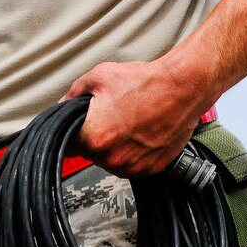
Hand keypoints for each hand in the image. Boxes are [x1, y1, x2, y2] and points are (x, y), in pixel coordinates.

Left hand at [62, 59, 212, 177]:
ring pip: (110, 161)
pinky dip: (131, 153)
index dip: (72, 134)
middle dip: (94, 138)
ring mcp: (132, 166)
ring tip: (128, 124)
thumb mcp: (99, 77)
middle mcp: (112, 158)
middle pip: (89, 154)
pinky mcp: (150, 169)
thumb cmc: (145, 82)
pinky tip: (139, 133)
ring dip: (113, 148)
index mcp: (94, 138)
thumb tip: (61, 105)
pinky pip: (130, 165)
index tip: (78, 128)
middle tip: (110, 118)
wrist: (184, 87)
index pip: (68, 146)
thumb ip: (73, 94)